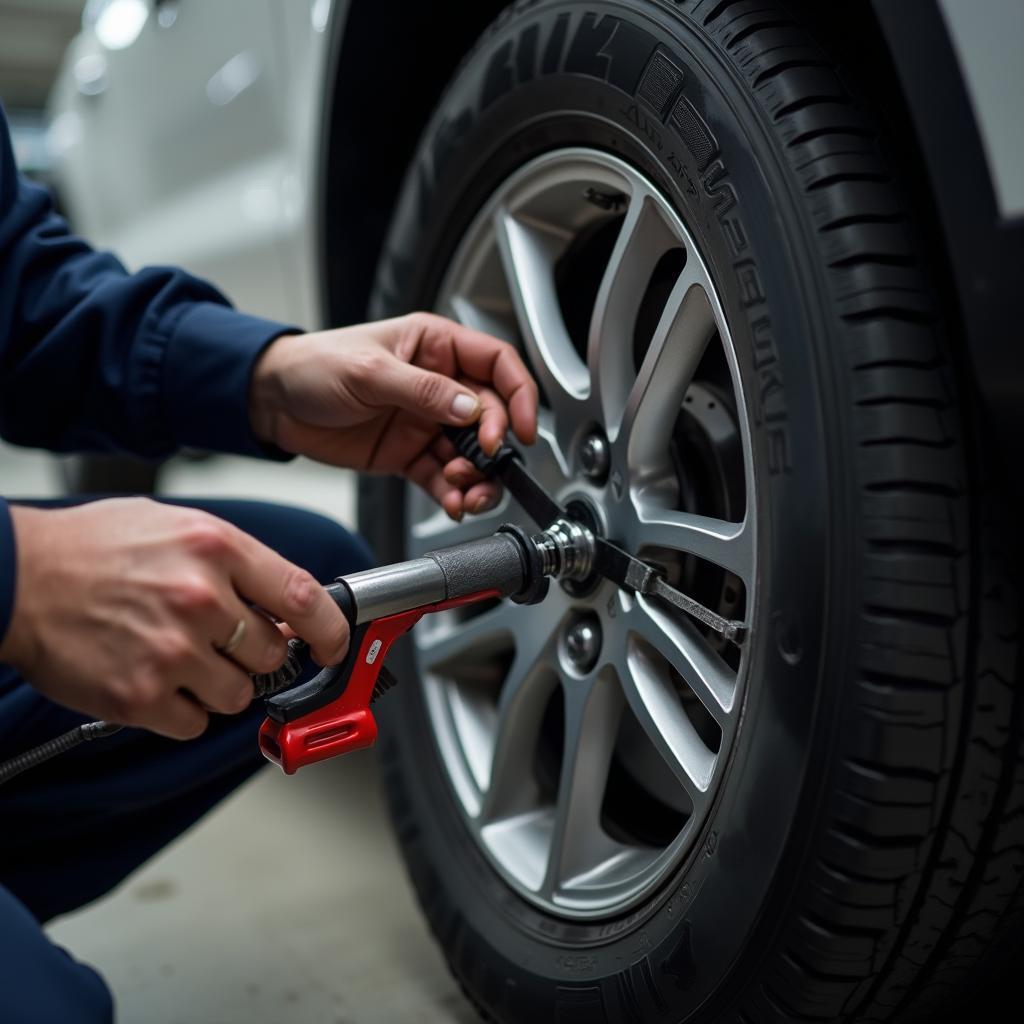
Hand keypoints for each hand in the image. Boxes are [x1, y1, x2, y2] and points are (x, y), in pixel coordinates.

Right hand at [0, 499, 348, 738]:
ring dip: (219, 684)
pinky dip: (184, 710)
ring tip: (179, 656)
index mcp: (215, 549)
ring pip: (239, 694)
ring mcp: (172, 652)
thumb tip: (282, 604)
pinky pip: (197, 722)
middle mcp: (200, 599)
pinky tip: (156, 679)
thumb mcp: (177, 527)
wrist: (15, 578)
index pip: (304, 596)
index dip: (330, 629)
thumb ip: (236, 564)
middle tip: (220, 641)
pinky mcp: (140, 696)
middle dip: (254, 653)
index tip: (333, 645)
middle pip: (272, 653)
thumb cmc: (92, 548)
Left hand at [249, 313, 538, 519]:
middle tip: (479, 461)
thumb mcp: (369, 371)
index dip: (519, 395)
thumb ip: (424, 391)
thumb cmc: (314, 365)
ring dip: (476, 477)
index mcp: (436, 346)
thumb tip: (471, 410)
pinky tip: (453, 502)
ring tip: (466, 492)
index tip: (522, 427)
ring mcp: (425, 422)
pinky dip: (453, 493)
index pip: (497, 365)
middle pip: (490, 416)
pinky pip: (443, 477)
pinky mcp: (409, 454)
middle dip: (492, 445)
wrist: (272, 402)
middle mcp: (439, 384)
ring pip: (471, 454)